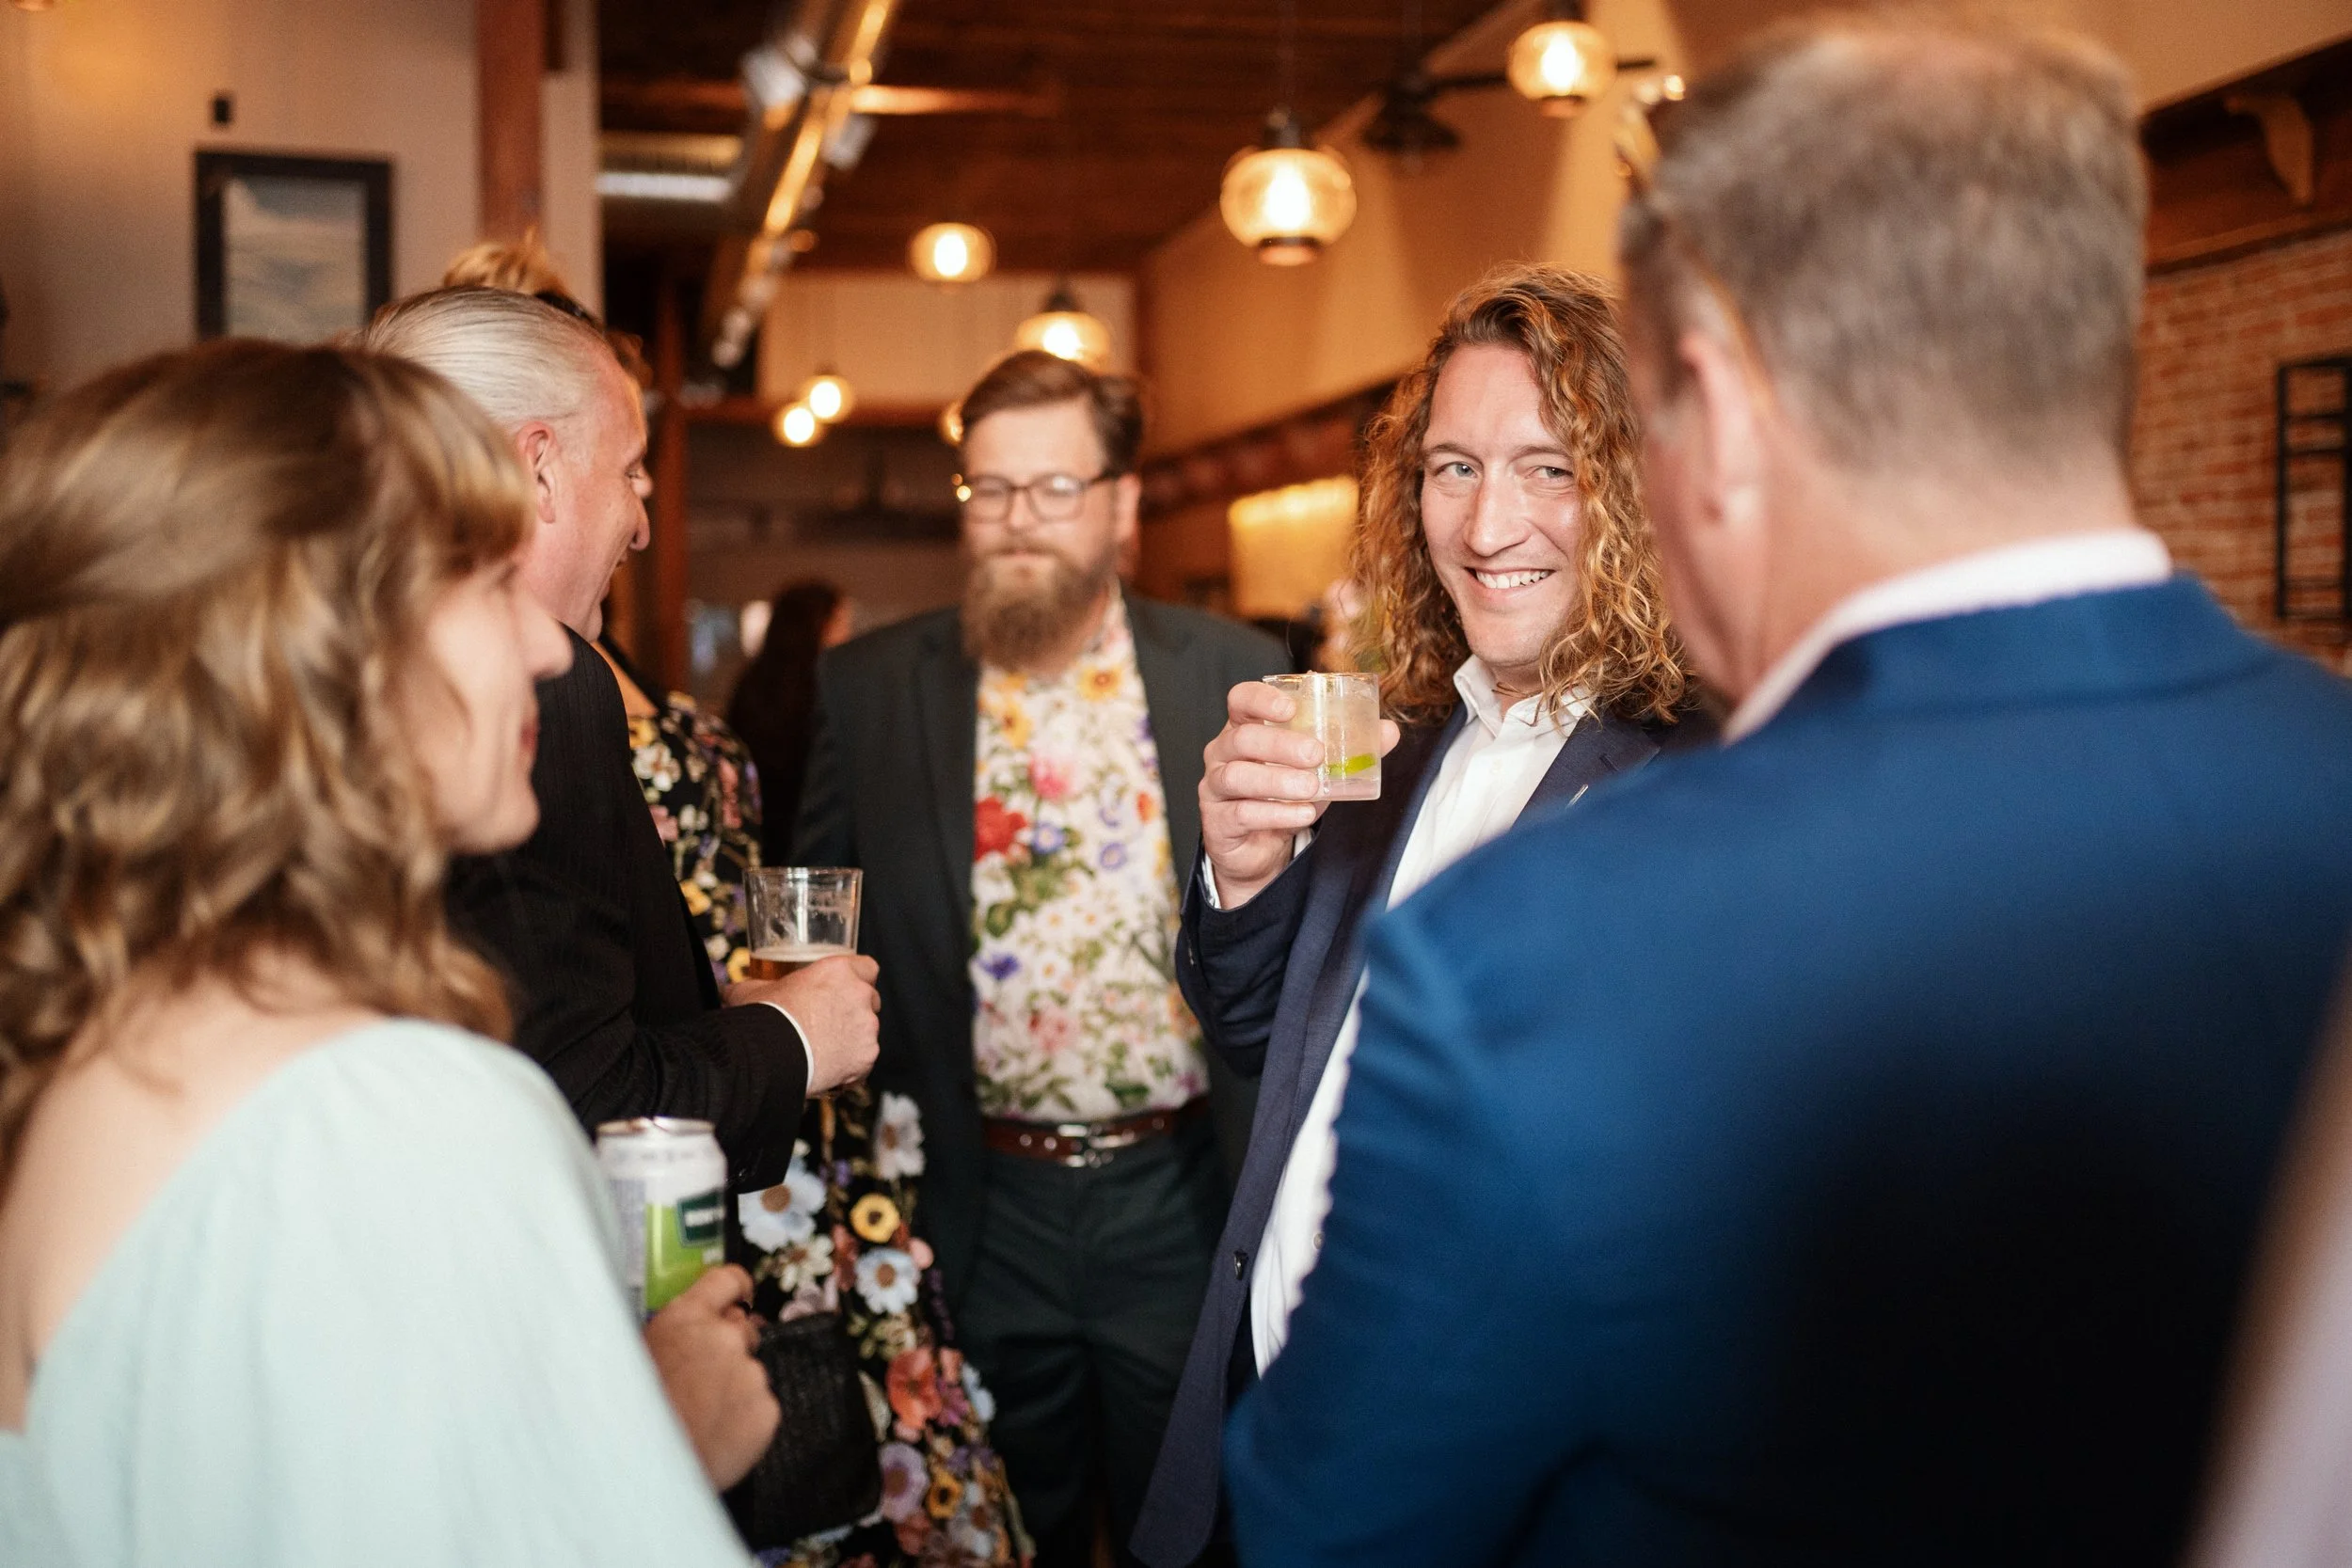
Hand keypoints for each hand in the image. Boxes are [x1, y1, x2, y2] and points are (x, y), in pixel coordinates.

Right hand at [641, 1265, 776, 1490]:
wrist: (640, 1469)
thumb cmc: (630, 1415)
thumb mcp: (637, 1358)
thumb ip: (677, 1335)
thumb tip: (695, 1328)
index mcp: (685, 1319)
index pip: (727, 1280)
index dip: (736, 1289)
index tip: (740, 1296)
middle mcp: (723, 1338)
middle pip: (743, 1330)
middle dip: (731, 1350)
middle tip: (703, 1382)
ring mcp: (749, 1374)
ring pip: (750, 1375)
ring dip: (734, 1390)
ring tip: (700, 1418)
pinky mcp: (766, 1410)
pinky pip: (760, 1409)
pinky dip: (744, 1421)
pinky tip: (716, 1435)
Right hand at [729, 954, 879, 1092]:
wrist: (770, 1054)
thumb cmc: (763, 1017)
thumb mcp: (751, 992)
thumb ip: (751, 986)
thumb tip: (729, 990)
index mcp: (839, 971)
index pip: (867, 967)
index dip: (858, 979)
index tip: (845, 989)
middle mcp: (859, 995)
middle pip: (870, 1000)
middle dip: (855, 1010)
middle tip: (831, 1022)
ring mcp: (867, 1027)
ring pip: (868, 1032)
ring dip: (853, 1039)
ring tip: (825, 1051)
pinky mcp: (866, 1056)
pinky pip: (864, 1060)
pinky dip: (852, 1066)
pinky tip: (830, 1070)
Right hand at [1199, 680, 1399, 908]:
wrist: (1260, 849)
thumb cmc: (1284, 797)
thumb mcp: (1318, 769)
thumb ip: (1349, 749)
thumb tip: (1387, 731)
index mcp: (1245, 728)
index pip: (1241, 700)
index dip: (1261, 699)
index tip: (1289, 708)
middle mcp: (1223, 752)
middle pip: (1242, 738)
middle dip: (1280, 744)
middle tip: (1316, 754)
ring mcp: (1215, 786)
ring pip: (1237, 776)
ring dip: (1278, 781)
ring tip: (1311, 788)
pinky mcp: (1218, 820)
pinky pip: (1242, 813)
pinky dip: (1275, 813)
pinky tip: (1302, 814)